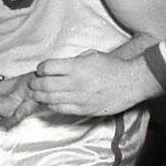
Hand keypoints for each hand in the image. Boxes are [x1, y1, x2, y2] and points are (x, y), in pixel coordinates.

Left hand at [29, 50, 154, 116]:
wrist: (131, 82)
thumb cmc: (113, 67)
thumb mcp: (92, 55)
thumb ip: (74, 61)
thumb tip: (59, 66)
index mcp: (76, 66)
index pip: (47, 68)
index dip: (41, 68)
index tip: (41, 69)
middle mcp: (74, 82)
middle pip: (44, 85)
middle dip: (35, 84)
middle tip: (34, 83)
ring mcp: (78, 98)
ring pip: (49, 99)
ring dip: (40, 96)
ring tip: (38, 94)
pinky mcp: (83, 109)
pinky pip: (61, 109)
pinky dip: (52, 106)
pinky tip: (52, 102)